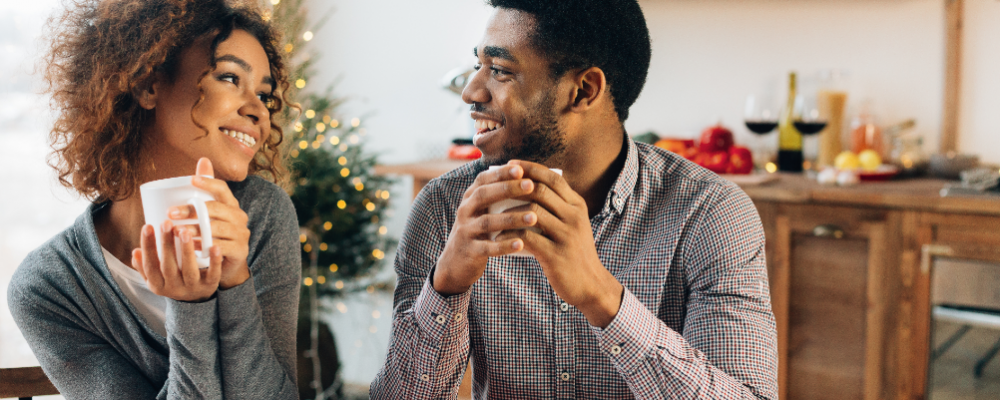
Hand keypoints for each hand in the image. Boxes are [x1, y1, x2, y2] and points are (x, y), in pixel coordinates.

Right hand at [132, 220, 222, 301]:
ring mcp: (192, 287)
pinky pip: (213, 274)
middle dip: (166, 244)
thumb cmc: (172, 281)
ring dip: (187, 250)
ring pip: (189, 270)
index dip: (148, 246)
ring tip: (185, 231)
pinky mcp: (209, 286)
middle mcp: (174, 288)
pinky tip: (215, 247)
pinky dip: (214, 261)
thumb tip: (135, 251)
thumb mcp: (156, 277)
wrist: (195, 301)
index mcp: (158, 285)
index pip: (150, 265)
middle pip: (168, 266)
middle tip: (166, 223)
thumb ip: (144, 266)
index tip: (147, 226)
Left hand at [167, 158, 250, 288]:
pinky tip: (191, 246)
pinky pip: (221, 246)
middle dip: (191, 210)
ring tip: (177, 231)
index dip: (208, 182)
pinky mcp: (240, 251)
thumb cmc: (214, 236)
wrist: (228, 266)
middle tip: (170, 213)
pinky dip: (205, 246)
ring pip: (216, 228)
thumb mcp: (210, 214)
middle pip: (215, 209)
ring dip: (195, 229)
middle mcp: (239, 217)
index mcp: (232, 205)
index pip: (222, 189)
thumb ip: (206, 190)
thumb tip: (203, 159)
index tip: (191, 180)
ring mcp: (241, 235)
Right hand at [433, 164, 538, 294]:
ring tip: (533, 217)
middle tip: (531, 185)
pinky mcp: (469, 250)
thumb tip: (533, 180)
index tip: (521, 169)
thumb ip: (499, 197)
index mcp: (470, 197)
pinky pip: (487, 247)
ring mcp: (465, 230)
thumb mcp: (483, 211)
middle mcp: (465, 210)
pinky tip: (521, 244)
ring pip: (487, 222)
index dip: (501, 173)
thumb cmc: (480, 231)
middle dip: (508, 188)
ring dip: (511, 218)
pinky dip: (504, 245)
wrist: (455, 262)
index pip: (484, 179)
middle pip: (484, 195)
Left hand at [496, 160, 622, 327]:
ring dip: (509, 211)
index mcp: (578, 206)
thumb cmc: (575, 252)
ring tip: (494, 213)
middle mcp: (574, 217)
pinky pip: (527, 237)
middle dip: (515, 186)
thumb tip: (528, 188)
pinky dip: (511, 234)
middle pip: (540, 191)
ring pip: (532, 212)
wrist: (591, 285)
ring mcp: (566, 236)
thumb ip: (558, 207)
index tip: (512, 164)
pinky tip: (500, 235)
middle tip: (496, 186)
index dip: (531, 168)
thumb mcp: (573, 224)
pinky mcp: (556, 255)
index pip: (553, 178)